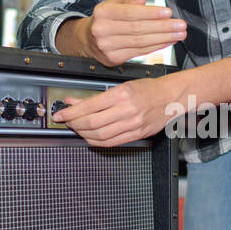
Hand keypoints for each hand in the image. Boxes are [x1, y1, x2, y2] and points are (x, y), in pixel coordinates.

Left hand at [50, 74, 178, 146]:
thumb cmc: (147, 89)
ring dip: (83, 134)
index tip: (61, 114)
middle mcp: (127, 111)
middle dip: (74, 124)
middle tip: (67, 121)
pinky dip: (96, 141)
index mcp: (121, 95)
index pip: (88, 107)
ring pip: (99, 136)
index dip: (70, 113)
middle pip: (91, 123)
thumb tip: (74, 101)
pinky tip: (90, 137)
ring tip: (77, 129)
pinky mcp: (136, 135)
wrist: (169, 97)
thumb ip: (96, 97)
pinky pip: (111, 143)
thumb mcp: (120, 86)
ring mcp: (132, 125)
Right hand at [67, 0, 186, 66]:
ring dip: (163, 38)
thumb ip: (128, 0)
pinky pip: (139, 52)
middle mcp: (102, 30)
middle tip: (180, 25)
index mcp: (103, 12)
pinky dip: (156, 47)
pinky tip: (167, 41)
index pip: (131, 13)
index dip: (152, 14)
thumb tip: (143, 2)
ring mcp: (107, 47)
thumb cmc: (105, 18)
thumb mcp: (113, 3)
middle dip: (163, 27)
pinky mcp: (113, 59)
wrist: (88, 39)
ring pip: (140, 42)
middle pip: (138, 29)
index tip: (168, 13)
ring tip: (178, 34)